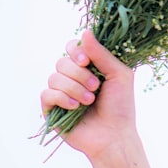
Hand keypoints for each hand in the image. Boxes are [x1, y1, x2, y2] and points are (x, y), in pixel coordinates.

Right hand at [40, 29, 137, 159]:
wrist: (114, 135)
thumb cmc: (121, 106)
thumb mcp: (119, 75)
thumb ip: (102, 54)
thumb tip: (85, 32)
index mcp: (88, 67)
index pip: (72, 47)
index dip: (76, 51)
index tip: (86, 61)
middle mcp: (72, 77)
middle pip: (62, 61)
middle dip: (79, 74)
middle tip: (96, 87)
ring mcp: (60, 92)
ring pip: (54, 77)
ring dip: (74, 88)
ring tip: (90, 101)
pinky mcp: (51, 108)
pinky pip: (46, 93)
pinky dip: (62, 98)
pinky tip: (75, 107)